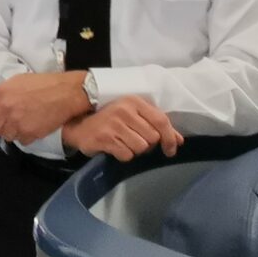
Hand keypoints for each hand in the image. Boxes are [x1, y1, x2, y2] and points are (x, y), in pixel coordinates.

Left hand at [0, 71, 92, 145]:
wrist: (67, 93)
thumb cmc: (44, 84)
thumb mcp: (17, 81)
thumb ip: (2, 95)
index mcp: (1, 93)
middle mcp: (6, 109)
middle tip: (9, 122)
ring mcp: (18, 123)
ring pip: (7, 137)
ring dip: (13, 132)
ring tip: (24, 122)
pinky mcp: (30, 133)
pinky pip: (21, 141)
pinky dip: (26, 136)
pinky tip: (33, 126)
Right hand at [62, 96, 183, 162]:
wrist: (78, 124)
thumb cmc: (110, 120)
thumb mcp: (133, 116)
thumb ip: (157, 125)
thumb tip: (179, 141)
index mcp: (135, 101)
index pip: (161, 121)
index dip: (170, 138)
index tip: (171, 150)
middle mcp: (125, 110)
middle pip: (152, 138)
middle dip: (147, 144)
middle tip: (135, 141)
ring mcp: (114, 124)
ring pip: (141, 148)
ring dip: (134, 150)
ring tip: (123, 143)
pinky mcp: (105, 138)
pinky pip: (126, 155)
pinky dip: (123, 155)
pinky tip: (114, 148)